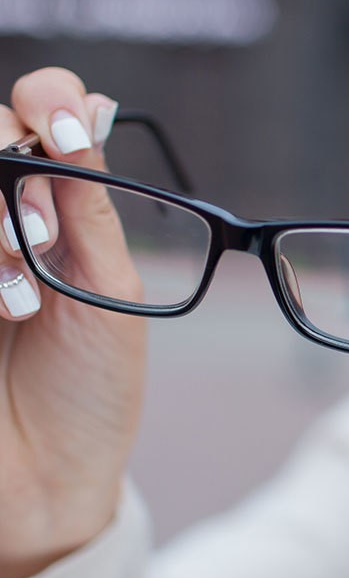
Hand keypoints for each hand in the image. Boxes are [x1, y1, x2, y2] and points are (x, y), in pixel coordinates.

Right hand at [0, 68, 144, 577]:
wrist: (48, 477)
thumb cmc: (90, 389)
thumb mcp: (108, 290)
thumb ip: (88, 206)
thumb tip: (94, 110)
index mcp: (54, 211)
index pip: (39, 113)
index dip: (50, 101)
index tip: (68, 136)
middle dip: (15, 178)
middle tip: (40, 245)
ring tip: (18, 301)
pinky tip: (0, 305)